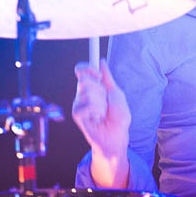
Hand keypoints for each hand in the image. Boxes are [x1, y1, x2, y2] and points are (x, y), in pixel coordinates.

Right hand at [72, 60, 130, 186]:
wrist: (116, 135)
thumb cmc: (118, 116)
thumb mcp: (117, 94)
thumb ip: (108, 78)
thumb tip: (101, 61)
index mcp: (92, 86)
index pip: (81, 70)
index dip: (87, 68)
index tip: (97, 74)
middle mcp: (83, 93)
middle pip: (84, 79)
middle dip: (99, 89)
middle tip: (105, 101)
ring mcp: (78, 103)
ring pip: (87, 92)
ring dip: (101, 102)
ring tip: (103, 112)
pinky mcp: (77, 114)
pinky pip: (86, 105)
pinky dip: (96, 110)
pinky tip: (98, 117)